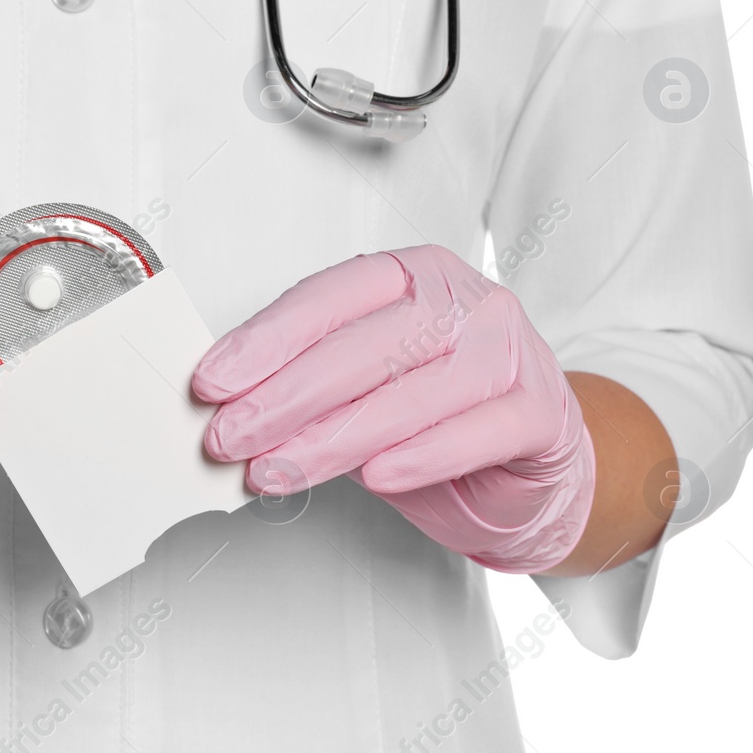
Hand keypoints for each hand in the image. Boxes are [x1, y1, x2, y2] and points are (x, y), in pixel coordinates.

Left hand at [192, 244, 594, 573]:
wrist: (534, 465)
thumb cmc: (441, 418)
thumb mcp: (364, 389)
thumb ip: (308, 385)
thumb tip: (229, 404)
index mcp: (412, 276)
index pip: (328, 297)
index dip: (265, 341)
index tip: (211, 382)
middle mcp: (463, 301)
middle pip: (363, 345)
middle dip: (285, 397)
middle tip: (231, 436)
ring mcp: (509, 350)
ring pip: (412, 390)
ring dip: (334, 436)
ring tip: (279, 469)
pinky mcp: (541, 410)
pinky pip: (478, 429)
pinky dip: (422, 454)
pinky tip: (377, 476)